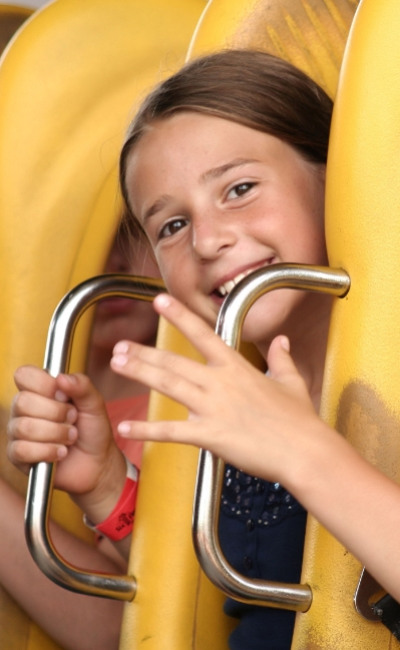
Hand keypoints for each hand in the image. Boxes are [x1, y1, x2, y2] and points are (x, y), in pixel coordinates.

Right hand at [7, 366, 125, 512]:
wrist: (97, 462)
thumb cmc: (92, 429)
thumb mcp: (94, 403)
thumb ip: (82, 386)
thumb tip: (61, 378)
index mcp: (39, 389)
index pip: (24, 375)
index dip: (45, 385)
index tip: (65, 396)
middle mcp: (23, 408)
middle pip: (23, 402)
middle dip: (56, 413)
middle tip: (73, 419)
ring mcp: (17, 431)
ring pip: (24, 427)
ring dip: (56, 434)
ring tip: (70, 437)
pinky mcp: (17, 455)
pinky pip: (22, 450)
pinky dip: (48, 451)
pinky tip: (60, 452)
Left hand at [110, 294, 319, 483]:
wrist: (305, 452)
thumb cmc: (300, 420)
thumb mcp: (291, 382)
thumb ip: (282, 358)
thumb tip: (282, 340)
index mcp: (237, 368)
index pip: (203, 334)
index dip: (179, 315)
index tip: (159, 301)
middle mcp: (220, 383)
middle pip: (174, 361)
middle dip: (144, 352)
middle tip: (119, 346)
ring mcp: (213, 408)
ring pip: (168, 385)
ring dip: (140, 373)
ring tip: (117, 364)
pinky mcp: (210, 435)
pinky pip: (171, 431)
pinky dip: (147, 428)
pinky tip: (126, 426)